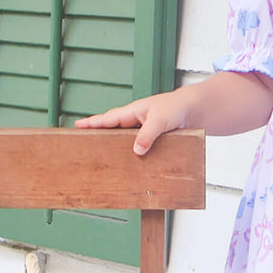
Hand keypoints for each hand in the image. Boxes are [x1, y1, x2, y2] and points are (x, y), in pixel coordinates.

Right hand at [75, 89, 189, 155]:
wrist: (195, 110)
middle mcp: (135, 121)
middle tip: (82, 145)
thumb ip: (148, 134)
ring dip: (116, 148)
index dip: (92, 123)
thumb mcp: (161, 120)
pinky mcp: (152, 140)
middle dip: (98, 137)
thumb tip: (136, 151)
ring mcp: (143, 131)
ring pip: (124, 141)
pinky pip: (138, 147)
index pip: (108, 119)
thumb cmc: (177, 107)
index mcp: (132, 112)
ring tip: (103, 160)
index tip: (77, 127)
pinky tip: (130, 165)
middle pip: (111, 130)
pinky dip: (133, 155)